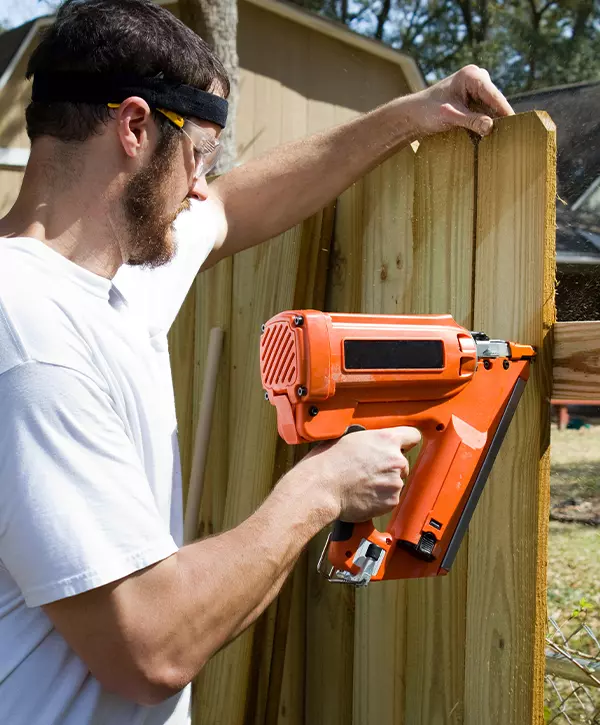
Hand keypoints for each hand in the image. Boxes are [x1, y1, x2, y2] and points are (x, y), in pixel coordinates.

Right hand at [295, 427, 421, 522]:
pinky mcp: (391, 501)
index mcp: (386, 439)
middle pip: (402, 462)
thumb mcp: (349, 438)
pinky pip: (389, 499)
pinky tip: (362, 494)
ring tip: (361, 484)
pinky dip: (379, 499)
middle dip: (389, 467)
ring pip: (395, 482)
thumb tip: (371, 444)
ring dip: (383, 484)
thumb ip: (370, 440)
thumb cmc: (328, 462)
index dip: (405, 442)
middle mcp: (395, 460)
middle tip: (368, 470)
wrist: (320, 487)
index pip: (412, 436)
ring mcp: (395, 482)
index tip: (402, 446)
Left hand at [412, 64, 513, 137]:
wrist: (413, 114)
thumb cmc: (427, 111)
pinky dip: (485, 124)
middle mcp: (477, 78)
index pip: (494, 95)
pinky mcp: (473, 100)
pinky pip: (484, 113)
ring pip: (491, 109)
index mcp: (472, 76)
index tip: (517, 124)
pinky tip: (489, 138)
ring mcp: (476, 89)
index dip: (505, 111)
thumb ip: (470, 121)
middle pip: (495, 102)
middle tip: (511, 136)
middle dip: (500, 118)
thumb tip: (490, 126)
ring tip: (502, 139)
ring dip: (493, 123)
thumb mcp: (450, 117)